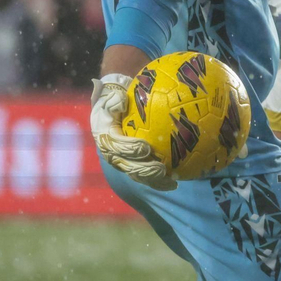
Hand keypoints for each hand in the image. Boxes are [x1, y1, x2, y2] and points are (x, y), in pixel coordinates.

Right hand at [90, 74, 174, 189]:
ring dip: (154, 180)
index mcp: (106, 138)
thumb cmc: (116, 103)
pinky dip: (159, 182)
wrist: (112, 113)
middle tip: (160, 168)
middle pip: (128, 166)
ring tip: (171, 181)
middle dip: (144, 170)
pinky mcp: (134, 167)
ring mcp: (124, 163)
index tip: (145, 147)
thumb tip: (121, 100)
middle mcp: (113, 155)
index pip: (116, 146)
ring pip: (138, 175)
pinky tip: (174, 183)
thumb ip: (115, 100)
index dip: (129, 148)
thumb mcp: (112, 98)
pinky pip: (146, 178)